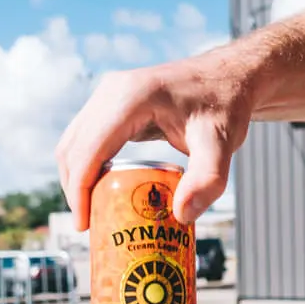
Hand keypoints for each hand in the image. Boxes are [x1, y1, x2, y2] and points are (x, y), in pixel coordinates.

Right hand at [56, 52, 254, 230]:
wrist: (230, 77)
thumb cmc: (226, 105)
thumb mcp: (222, 144)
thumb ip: (208, 180)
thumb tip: (181, 216)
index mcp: (130, 98)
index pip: (89, 150)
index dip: (79, 190)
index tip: (84, 224)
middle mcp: (112, 91)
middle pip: (74, 147)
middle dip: (75, 189)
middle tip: (89, 226)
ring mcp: (110, 94)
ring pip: (76, 141)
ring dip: (77, 177)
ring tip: (93, 213)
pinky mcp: (114, 103)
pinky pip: (89, 137)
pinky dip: (88, 164)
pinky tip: (103, 190)